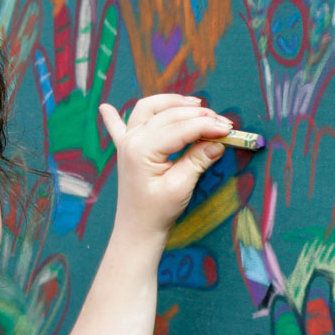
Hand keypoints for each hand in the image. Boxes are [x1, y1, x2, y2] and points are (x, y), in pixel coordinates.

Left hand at [99, 94, 230, 240]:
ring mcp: (127, 142)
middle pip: (168, 114)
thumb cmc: (157, 212)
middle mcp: (132, 140)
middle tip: (223, 123)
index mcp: (143, 149)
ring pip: (148, 109)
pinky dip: (114, 116)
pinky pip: (119, 127)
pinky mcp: (126, 150)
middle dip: (198, 115)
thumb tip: (218, 141)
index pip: (181, 128)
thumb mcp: (181, 187)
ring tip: (195, 104)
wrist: (137, 231)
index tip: (229, 129)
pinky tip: (105, 107)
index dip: (207, 125)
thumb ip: (198, 160)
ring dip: (171, 103)